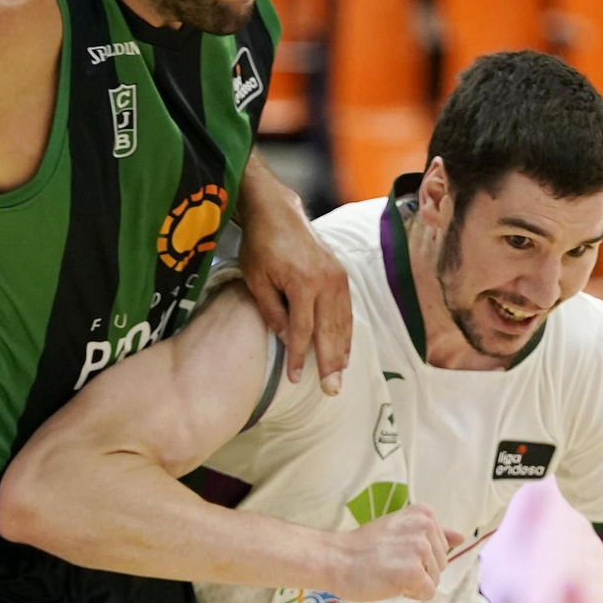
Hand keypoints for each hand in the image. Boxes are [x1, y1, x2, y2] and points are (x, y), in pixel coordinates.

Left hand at [236, 157, 351, 394]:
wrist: (278, 212)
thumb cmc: (261, 246)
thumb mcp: (256, 280)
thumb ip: (272, 311)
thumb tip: (286, 340)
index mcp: (303, 282)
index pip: (302, 330)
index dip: (298, 357)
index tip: (294, 378)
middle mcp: (326, 281)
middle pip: (329, 332)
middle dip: (330, 364)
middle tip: (331, 390)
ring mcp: (337, 278)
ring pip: (342, 323)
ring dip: (341, 352)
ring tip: (339, 377)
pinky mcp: (341, 275)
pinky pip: (346, 311)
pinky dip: (346, 333)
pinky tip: (344, 351)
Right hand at [332, 505, 460, 602]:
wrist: (336, 559)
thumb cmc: (364, 547)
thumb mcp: (401, 528)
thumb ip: (434, 532)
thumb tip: (462, 537)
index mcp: (424, 514)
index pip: (442, 547)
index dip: (419, 556)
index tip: (395, 551)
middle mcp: (426, 527)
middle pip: (442, 564)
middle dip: (419, 570)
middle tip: (390, 563)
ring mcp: (420, 549)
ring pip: (435, 580)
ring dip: (414, 582)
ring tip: (389, 572)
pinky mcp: (414, 572)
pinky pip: (427, 593)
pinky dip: (411, 594)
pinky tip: (391, 583)